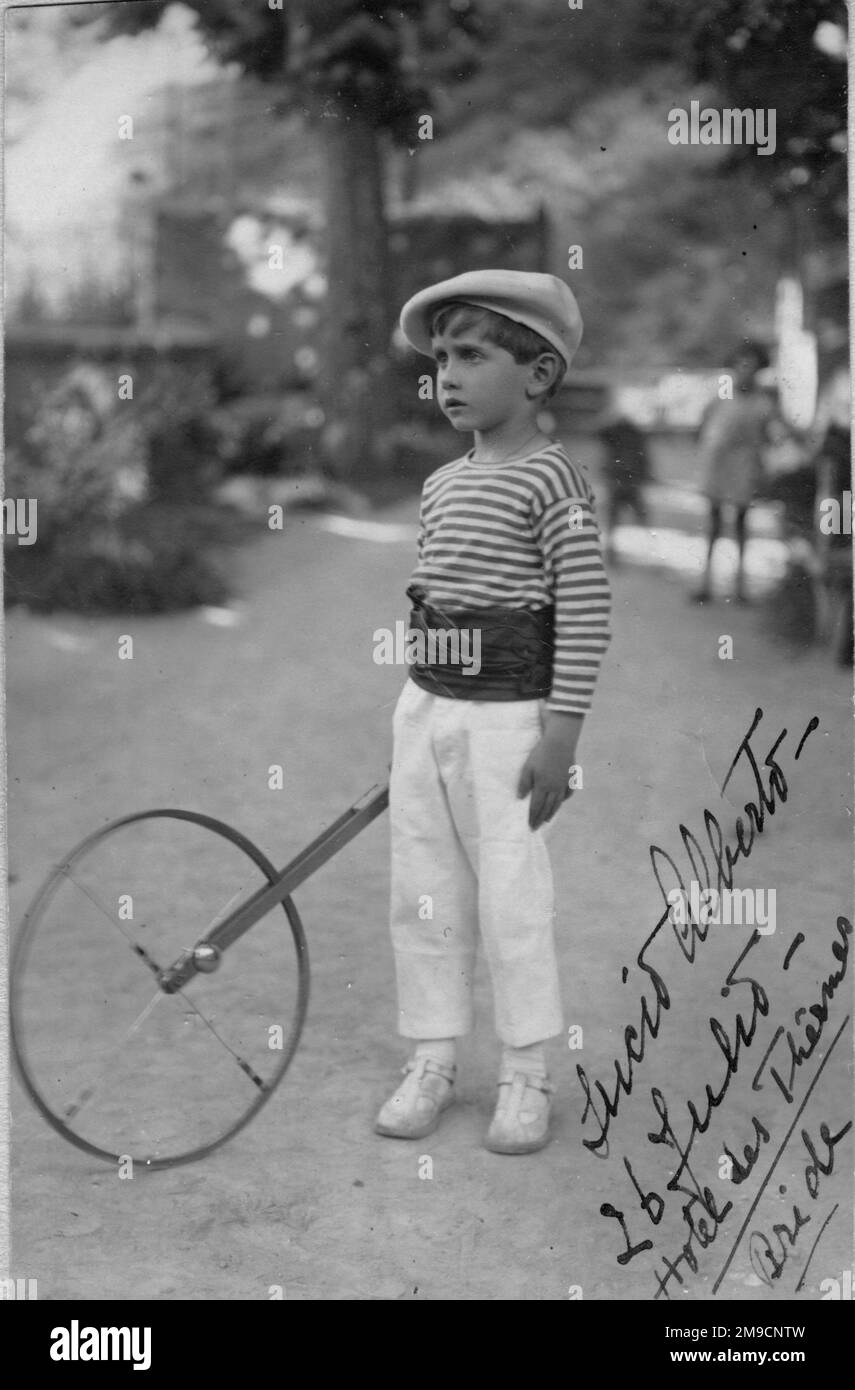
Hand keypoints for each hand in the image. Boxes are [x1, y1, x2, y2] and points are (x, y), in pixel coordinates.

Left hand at [517, 711, 582, 830]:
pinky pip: (568, 793)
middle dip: (541, 819)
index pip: (536, 806)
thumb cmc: (540, 754)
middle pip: (547, 808)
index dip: (532, 817)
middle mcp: (554, 788)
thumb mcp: (527, 767)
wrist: (559, 742)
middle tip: (536, 827)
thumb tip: (520, 798)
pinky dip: (564, 800)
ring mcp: (564, 784)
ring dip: (552, 813)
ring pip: (558, 803)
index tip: (530, 826)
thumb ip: (524, 784)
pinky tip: (560, 802)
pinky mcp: (570, 778)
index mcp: (542, 786)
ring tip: (547, 820)